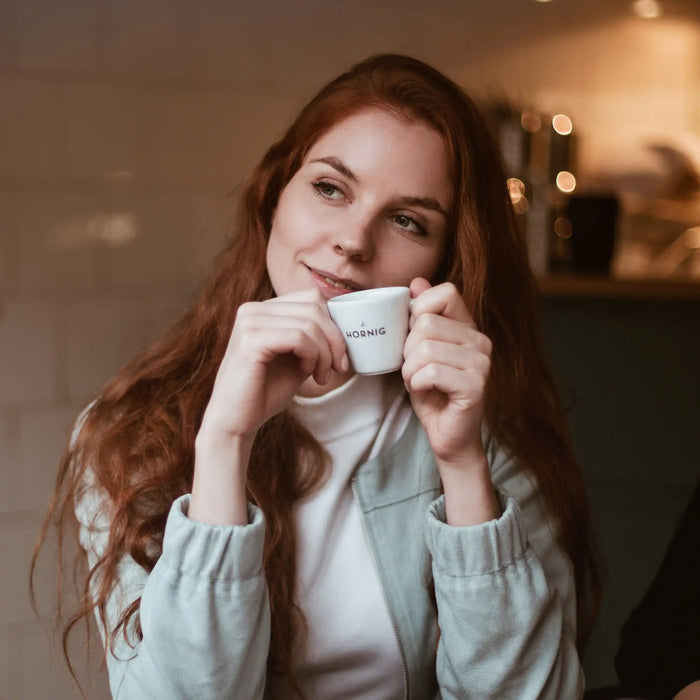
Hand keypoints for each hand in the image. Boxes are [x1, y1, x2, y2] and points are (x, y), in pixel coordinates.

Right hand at [200, 288, 347, 441]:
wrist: (236, 421)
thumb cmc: (265, 391)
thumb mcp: (298, 358)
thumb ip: (315, 338)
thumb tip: (345, 326)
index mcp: (263, 310)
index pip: (312, 298)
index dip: (334, 324)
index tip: (339, 356)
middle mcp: (253, 310)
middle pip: (314, 308)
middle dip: (335, 340)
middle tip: (338, 367)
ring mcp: (250, 322)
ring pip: (309, 324)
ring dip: (325, 353)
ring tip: (321, 376)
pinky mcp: (250, 341)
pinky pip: (298, 337)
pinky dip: (312, 356)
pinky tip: (307, 372)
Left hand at [402, 278, 491, 469]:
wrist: (448, 436)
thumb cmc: (432, 393)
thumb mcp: (418, 351)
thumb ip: (420, 317)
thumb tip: (416, 281)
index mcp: (468, 327)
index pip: (445, 292)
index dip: (418, 310)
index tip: (413, 337)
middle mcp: (480, 341)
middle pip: (426, 323)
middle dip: (407, 350)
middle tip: (414, 370)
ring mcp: (482, 362)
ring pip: (425, 348)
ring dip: (410, 371)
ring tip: (418, 382)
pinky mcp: (476, 384)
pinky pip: (430, 372)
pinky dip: (417, 384)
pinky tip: (425, 392)